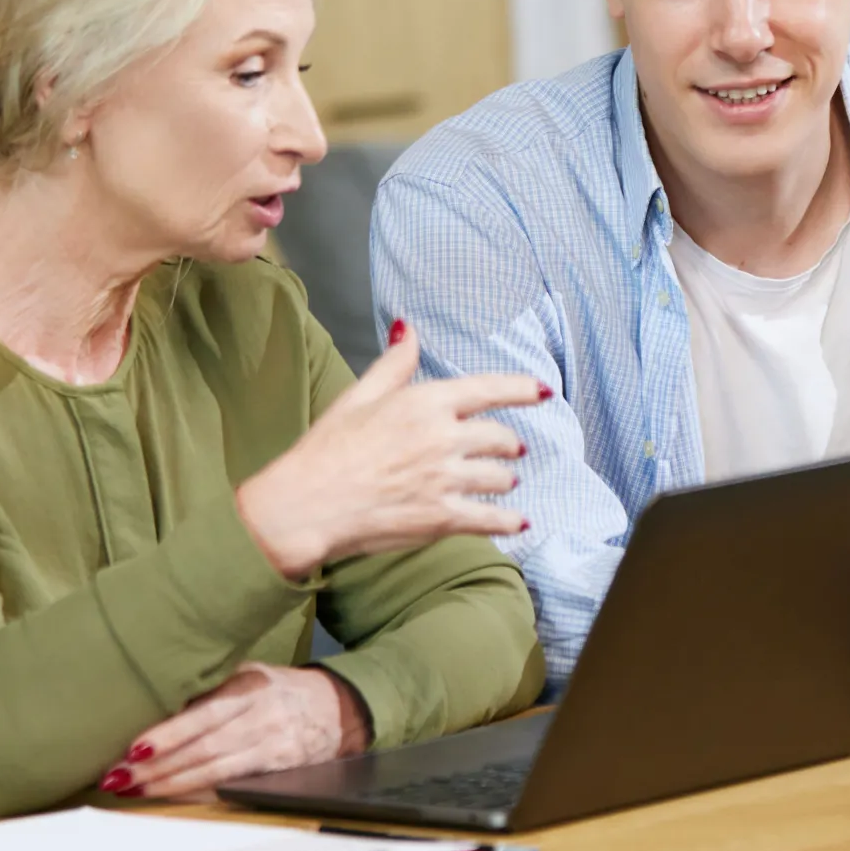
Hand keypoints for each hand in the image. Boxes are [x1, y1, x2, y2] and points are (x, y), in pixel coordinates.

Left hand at [101, 663, 367, 800]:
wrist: (337, 707)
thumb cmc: (279, 689)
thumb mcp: (248, 673)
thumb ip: (210, 687)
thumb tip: (153, 699)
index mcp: (248, 684)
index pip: (202, 712)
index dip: (168, 733)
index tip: (134, 748)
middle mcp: (261, 714)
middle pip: (203, 746)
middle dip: (158, 766)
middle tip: (120, 777)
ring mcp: (272, 744)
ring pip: (215, 770)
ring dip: (171, 784)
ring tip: (136, 790)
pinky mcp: (279, 769)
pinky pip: (233, 785)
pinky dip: (201, 794)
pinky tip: (174, 798)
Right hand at [236, 322, 545, 578]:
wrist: (306, 504)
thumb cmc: (326, 449)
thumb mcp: (359, 396)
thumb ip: (394, 364)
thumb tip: (407, 327)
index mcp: (425, 403)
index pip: (488, 389)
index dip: (521, 389)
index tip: (543, 391)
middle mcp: (443, 438)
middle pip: (501, 439)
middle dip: (508, 444)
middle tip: (509, 449)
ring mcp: (447, 480)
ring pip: (500, 478)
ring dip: (504, 479)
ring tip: (501, 481)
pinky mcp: (443, 519)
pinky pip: (493, 519)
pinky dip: (509, 521)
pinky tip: (518, 523)